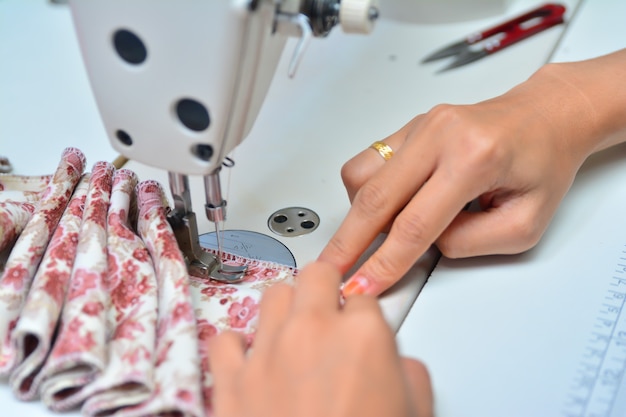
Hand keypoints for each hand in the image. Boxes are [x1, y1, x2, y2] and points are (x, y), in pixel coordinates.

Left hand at [208, 261, 432, 416]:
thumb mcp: (414, 414)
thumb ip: (409, 376)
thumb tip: (397, 365)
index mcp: (363, 336)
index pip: (366, 298)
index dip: (365, 316)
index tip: (363, 331)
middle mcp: (312, 332)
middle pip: (318, 275)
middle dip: (326, 289)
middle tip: (329, 313)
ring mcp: (267, 352)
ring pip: (273, 294)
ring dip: (286, 308)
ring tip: (293, 333)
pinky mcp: (231, 380)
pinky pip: (225, 340)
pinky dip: (237, 346)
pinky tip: (251, 362)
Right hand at [318, 56, 625, 296]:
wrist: (546, 117)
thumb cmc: (543, 163)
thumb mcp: (524, 224)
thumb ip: (468, 242)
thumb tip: (420, 244)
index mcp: (474, 157)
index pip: (414, 224)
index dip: (384, 263)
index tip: (363, 285)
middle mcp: (441, 134)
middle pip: (374, 198)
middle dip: (348, 242)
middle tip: (332, 269)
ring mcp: (421, 126)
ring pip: (362, 176)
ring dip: (358, 214)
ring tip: (372, 234)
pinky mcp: (409, 126)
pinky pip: (368, 161)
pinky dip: (366, 190)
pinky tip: (384, 205)